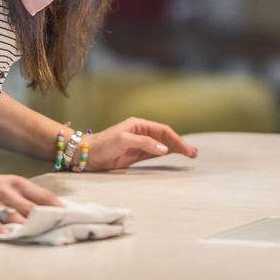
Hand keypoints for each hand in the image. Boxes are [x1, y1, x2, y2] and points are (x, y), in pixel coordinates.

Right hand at [0, 166, 61, 231]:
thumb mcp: (15, 184)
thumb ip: (33, 196)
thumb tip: (56, 209)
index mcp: (19, 184)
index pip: (42, 195)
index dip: (56, 207)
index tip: (66, 216)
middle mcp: (6, 193)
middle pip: (30, 208)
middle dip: (43, 220)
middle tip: (54, 230)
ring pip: (12, 216)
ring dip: (25, 226)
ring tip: (36, 234)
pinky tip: (8, 234)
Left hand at [82, 117, 198, 170]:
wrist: (86, 154)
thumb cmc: (102, 144)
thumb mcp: (123, 140)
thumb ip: (144, 143)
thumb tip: (164, 148)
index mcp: (139, 125)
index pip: (163, 131)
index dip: (177, 140)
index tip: (187, 150)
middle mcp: (141, 132)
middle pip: (166, 137)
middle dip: (181, 144)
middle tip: (194, 153)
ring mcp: (139, 144)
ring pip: (163, 145)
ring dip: (176, 149)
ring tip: (190, 154)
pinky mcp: (135, 154)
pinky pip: (155, 153)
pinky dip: (166, 154)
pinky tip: (174, 155)